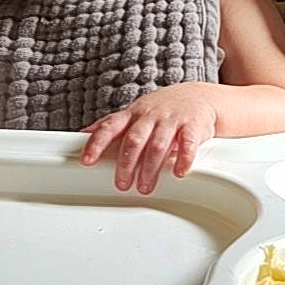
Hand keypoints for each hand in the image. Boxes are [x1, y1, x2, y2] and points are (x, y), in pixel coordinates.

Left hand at [81, 85, 218, 193]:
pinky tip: (179, 173)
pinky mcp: (193, 126)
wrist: (199, 97)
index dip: (97, 144)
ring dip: (150, 168)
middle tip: (122, 184)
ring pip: (158, 145)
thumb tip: (84, 133)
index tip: (87, 161)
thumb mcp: (135, 113)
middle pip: (134, 140)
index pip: (110, 127)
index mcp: (133, 115)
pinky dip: (184, 159)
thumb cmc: (162, 109)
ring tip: (145, 187)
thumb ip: (111, 124)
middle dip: (126, 164)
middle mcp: (150, 116)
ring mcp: (171, 120)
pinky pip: (188, 143)